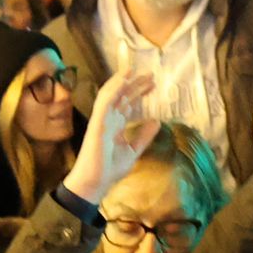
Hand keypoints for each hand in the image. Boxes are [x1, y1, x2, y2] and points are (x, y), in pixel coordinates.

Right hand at [59, 71, 157, 203]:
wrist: (95, 182)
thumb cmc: (110, 169)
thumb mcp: (133, 150)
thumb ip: (144, 136)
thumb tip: (156, 121)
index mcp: (116, 126)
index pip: (128, 105)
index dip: (139, 94)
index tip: (153, 85)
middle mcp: (108, 119)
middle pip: (122, 96)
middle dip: (135, 85)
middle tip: (151, 75)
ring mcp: (102, 119)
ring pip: (111, 94)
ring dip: (122, 81)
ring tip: (133, 70)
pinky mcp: (98, 122)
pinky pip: (105, 101)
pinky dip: (113, 89)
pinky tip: (123, 79)